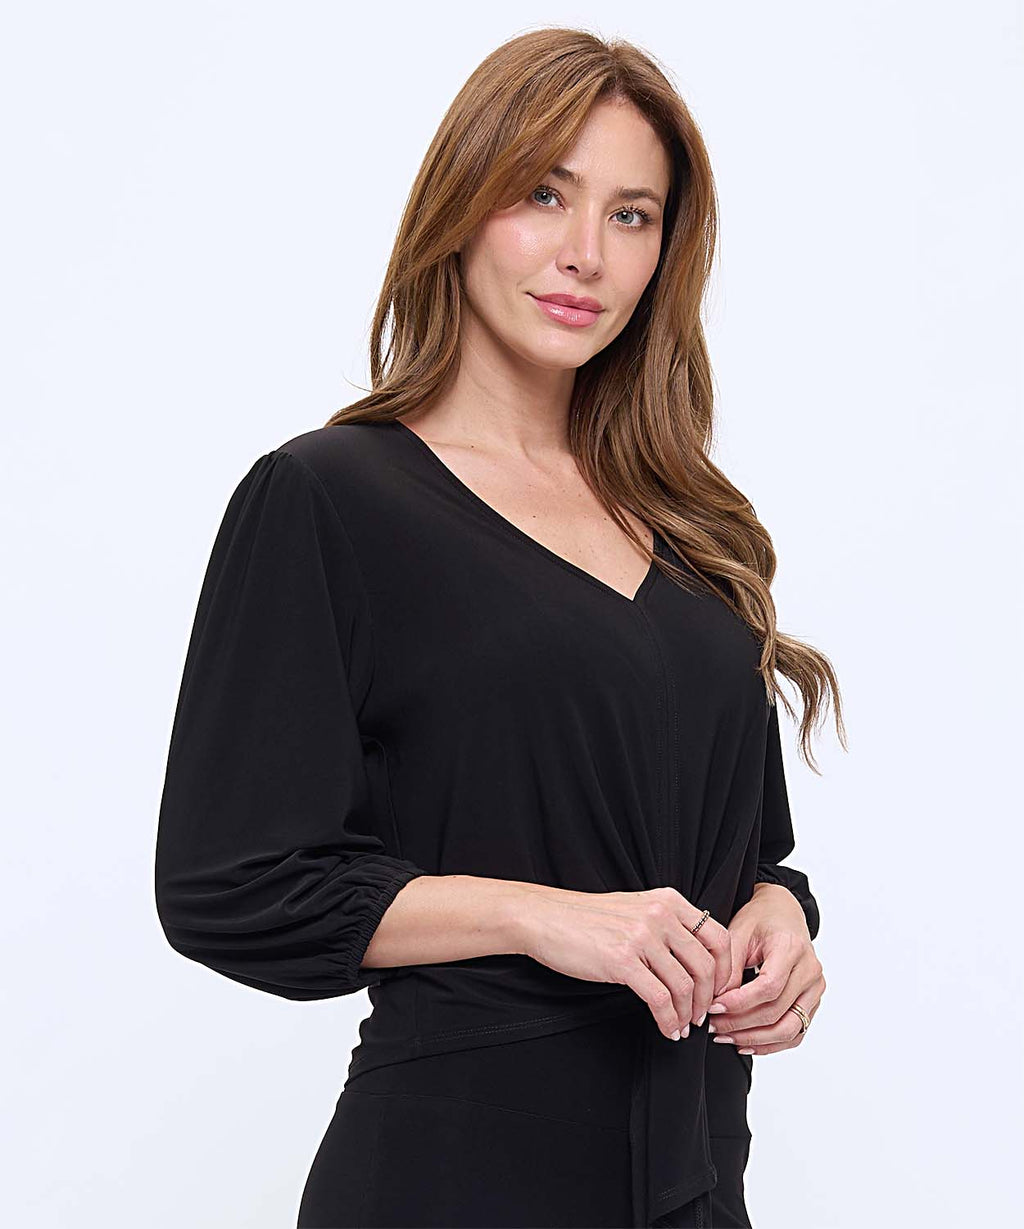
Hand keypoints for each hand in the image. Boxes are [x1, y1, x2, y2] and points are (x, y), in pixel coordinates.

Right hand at [519, 884, 740, 1041]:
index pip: (718, 938)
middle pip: (707, 965)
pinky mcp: (622, 961)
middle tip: (701, 1016)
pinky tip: (666, 1029)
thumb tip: (696, 958)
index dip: (726, 971)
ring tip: (681, 1027)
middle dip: (709, 999)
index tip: (719, 992)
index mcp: (668, 900)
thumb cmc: (587, 918)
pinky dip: (668, 1020)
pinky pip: (659, 999)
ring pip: (685, 986)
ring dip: (687, 1014)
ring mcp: (641, 937)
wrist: (546, 918)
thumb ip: (667, 925)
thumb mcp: (636, 908)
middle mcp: (660, 915)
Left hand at [704, 883, 824, 1054]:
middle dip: (740, 1024)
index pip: (769, 987)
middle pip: (777, 1011)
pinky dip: (771, 1044)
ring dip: (755, 1039)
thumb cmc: (759, 919)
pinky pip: (796, 1032)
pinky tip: (745, 1043)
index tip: (713, 1008)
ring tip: (725, 1038)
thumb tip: (717, 1004)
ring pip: (789, 1029)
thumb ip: (729, 968)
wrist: (782, 913)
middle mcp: (810, 970)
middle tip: (712, 1026)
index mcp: (791, 947)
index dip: (739, 1003)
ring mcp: (815, 988)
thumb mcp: (737, 933)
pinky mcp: (813, 1002)